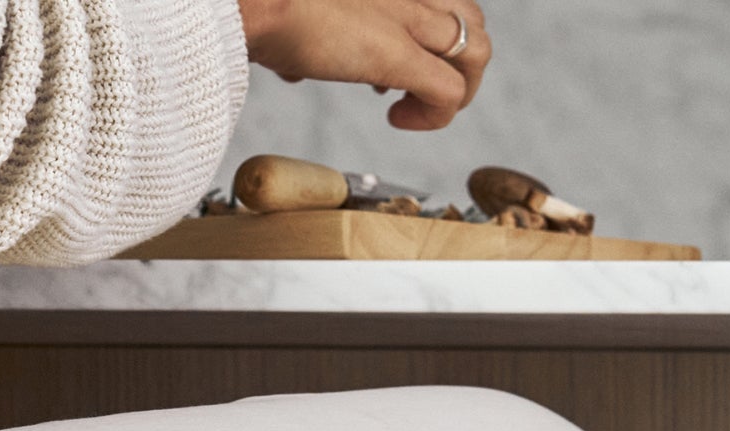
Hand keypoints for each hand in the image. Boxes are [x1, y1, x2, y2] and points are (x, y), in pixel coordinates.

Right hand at [236, 0, 490, 131]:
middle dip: (457, 60)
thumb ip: (307, 38)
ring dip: (458, 90)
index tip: (393, 64)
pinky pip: (449, 93)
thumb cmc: (262, 4)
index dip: (432, 32)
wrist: (252, 2)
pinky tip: (399, 120)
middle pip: (472, 20)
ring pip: (478, 53)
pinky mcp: (399, 57)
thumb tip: (294, 69)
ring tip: (415, 109)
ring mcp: (410, 19)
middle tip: (418, 88)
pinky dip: (434, 117)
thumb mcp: (296, 12)